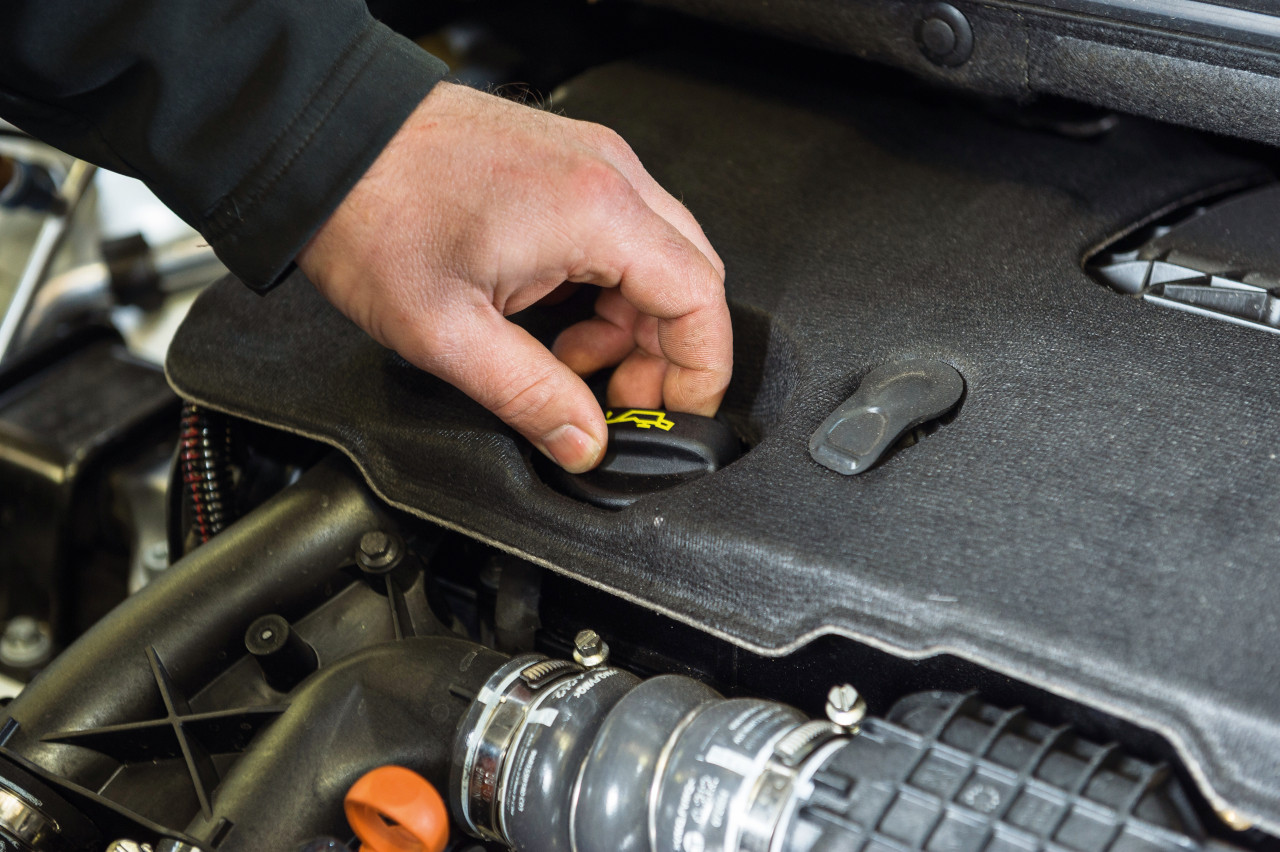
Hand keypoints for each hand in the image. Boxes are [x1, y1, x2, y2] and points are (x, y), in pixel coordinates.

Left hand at [297, 82, 731, 472]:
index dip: (700, 371)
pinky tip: (557, 319)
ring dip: (631, 323)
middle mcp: (607, 174)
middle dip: (667, 352)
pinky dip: (606, 287)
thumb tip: (583, 443)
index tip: (676, 413)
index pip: (700, 300)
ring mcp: (589, 161)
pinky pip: (620, 232)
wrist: (327, 138)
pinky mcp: (564, 163)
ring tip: (570, 362)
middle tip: (617, 399)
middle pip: (689, 277)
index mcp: (596, 212)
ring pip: (657, 257)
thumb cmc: (373, 212)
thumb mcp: (449, 334)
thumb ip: (531, 397)